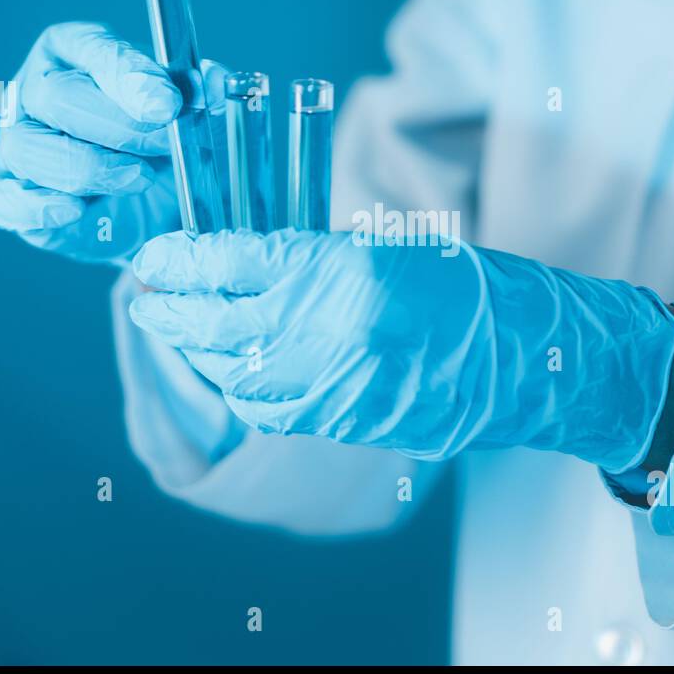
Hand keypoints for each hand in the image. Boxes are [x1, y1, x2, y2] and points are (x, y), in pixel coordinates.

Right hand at [0, 22, 226, 263]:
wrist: (156, 208)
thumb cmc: (168, 147)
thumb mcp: (196, 119)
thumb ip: (205, 97)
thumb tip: (215, 82)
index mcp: (79, 51)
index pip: (93, 49)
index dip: (129, 75)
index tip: (167, 103)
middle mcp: (38, 89)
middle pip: (59, 96)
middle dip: (120, 125)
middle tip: (166, 145)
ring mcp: (19, 141)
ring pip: (32, 147)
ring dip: (91, 168)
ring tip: (139, 179)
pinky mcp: (9, 194)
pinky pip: (2, 199)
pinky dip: (36, 207)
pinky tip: (75, 210)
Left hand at [127, 229, 673, 468]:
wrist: (529, 358)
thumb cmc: (467, 288)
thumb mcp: (382, 250)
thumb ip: (306, 262)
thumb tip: (235, 267)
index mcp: (347, 275)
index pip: (238, 263)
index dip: (185, 259)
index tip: (155, 253)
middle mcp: (335, 335)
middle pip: (223, 324)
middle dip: (172, 308)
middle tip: (144, 291)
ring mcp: (340, 387)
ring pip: (235, 373)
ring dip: (195, 350)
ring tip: (173, 325)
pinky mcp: (345, 422)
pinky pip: (268, 407)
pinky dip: (235, 385)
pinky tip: (223, 367)